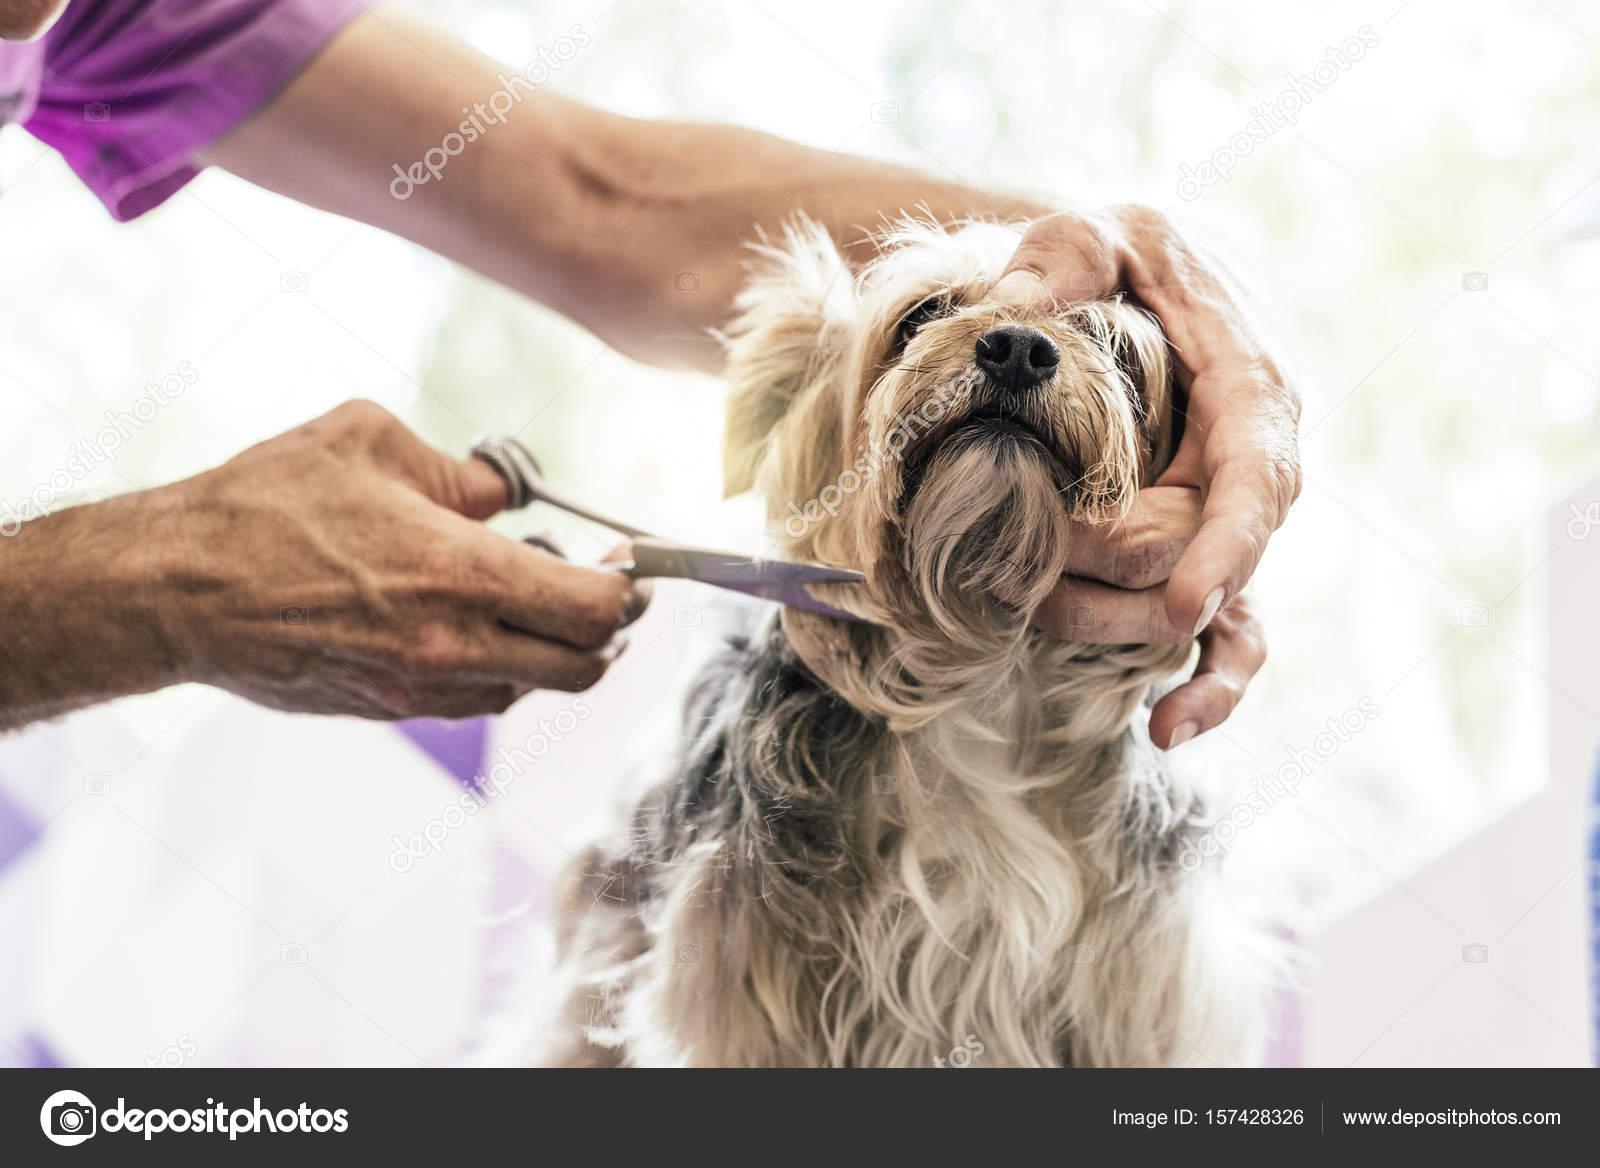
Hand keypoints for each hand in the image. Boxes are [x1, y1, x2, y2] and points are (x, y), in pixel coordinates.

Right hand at [154, 400, 647, 718]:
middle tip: (596, 583)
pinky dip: (498, 667)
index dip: (628, 587)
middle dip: (606, 627)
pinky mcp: (388, 709)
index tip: (627, 562)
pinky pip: (475, 699)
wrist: (175, 589)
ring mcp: (419, 687)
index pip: (595, 609)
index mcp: (459, 573)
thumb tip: (504, 497)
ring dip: (549, 649)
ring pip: (530, 688)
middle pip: (583, 666)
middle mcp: (451, 645)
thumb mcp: (369, 441)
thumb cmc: (264, 505)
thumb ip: (459, 471)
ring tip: (524, 595)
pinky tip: (470, 621)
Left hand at [1000, 206, 1299, 746]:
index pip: (1257, 475)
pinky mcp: (1201, 540)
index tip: (1181, 606)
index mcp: (1250, 385)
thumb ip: (1062, 258)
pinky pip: (1225, 625)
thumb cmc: (1121, 255)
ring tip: (1043, 623)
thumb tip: (1014, 318)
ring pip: (1216, 602)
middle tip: (1028, 570)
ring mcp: (1228, 508)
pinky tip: (1168, 729)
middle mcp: (1252, 458)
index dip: (1224, 548)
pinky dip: (1208, 680)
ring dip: (1130, 628)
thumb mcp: (1094, 231)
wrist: (1135, 276)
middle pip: (1213, 552)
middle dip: (1126, 579)